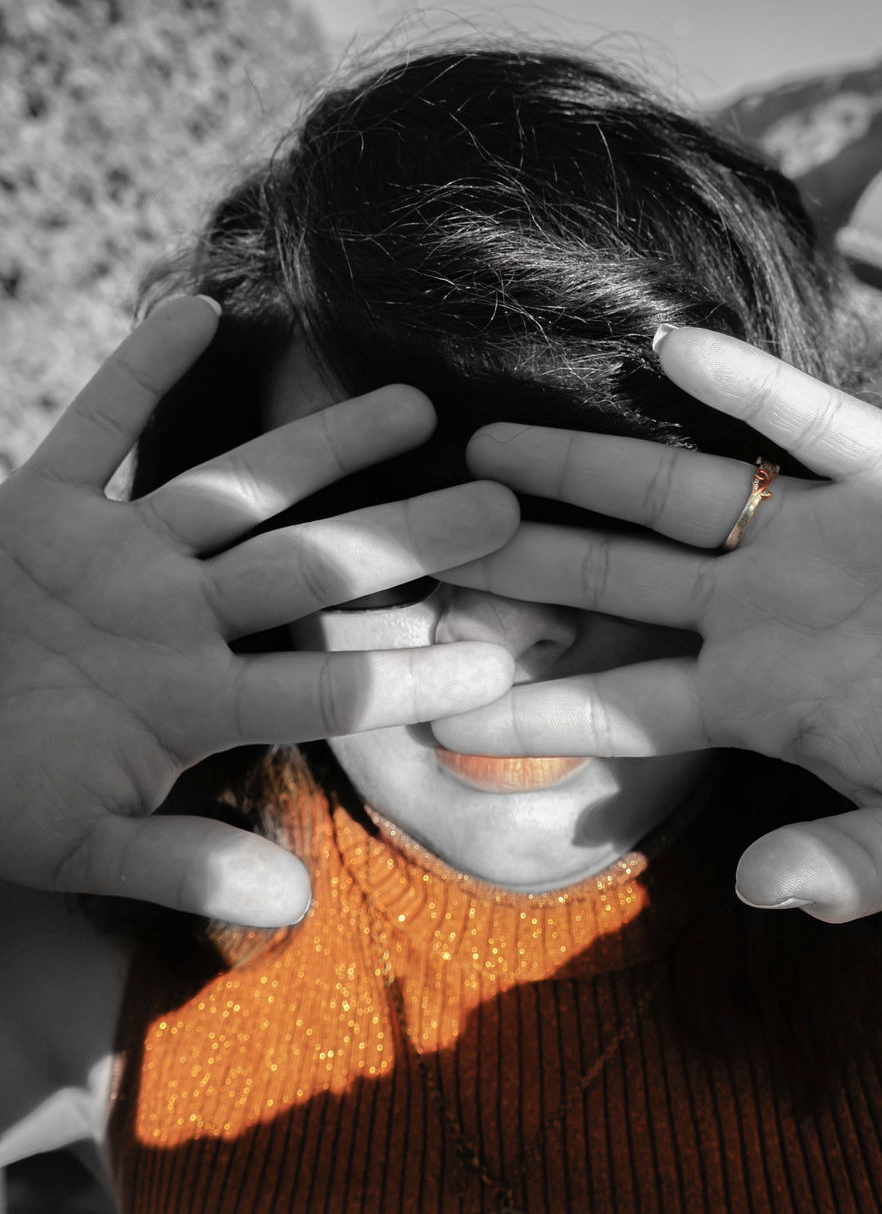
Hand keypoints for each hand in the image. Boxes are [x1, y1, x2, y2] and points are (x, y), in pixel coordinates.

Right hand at [0, 297, 516, 923]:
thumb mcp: (78, 842)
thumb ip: (179, 867)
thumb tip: (293, 904)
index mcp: (190, 700)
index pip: (320, 690)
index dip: (404, 677)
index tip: (500, 665)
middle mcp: (172, 618)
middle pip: (306, 568)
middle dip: (400, 538)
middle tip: (504, 506)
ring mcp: (114, 558)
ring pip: (231, 491)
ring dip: (315, 446)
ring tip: (411, 404)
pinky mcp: (39, 509)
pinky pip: (93, 430)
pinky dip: (134, 376)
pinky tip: (198, 309)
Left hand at [434, 326, 881, 922]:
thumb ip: (850, 865)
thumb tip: (762, 891)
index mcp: (756, 696)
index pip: (618, 703)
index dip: (532, 708)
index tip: (440, 710)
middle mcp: (763, 609)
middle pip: (614, 579)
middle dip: (523, 563)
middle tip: (428, 544)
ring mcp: (817, 537)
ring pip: (677, 490)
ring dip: (587, 463)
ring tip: (493, 444)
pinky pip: (806, 418)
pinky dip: (745, 381)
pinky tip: (670, 344)